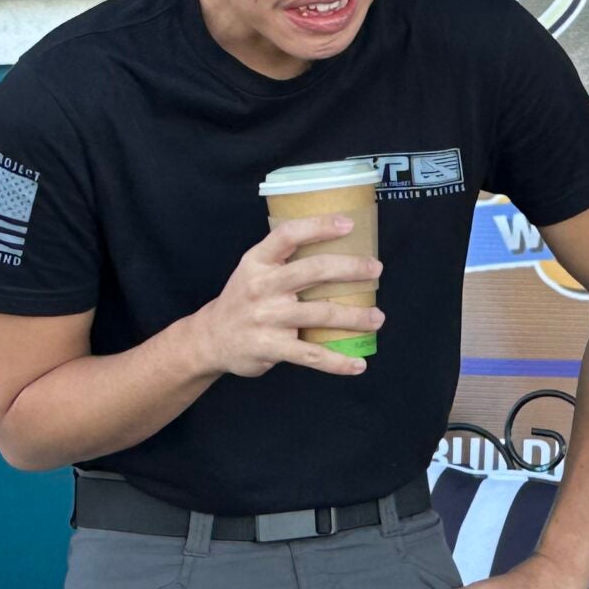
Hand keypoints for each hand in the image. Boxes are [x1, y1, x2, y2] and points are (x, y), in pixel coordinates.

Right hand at [190, 216, 383, 378]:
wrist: (211, 339)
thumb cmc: (244, 299)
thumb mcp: (253, 269)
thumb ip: (284, 258)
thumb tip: (336, 245)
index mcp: (258, 261)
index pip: (289, 235)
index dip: (319, 226)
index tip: (348, 224)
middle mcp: (262, 286)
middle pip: (314, 270)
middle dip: (351, 269)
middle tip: (376, 270)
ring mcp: (267, 318)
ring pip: (321, 313)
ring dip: (355, 317)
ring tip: (377, 317)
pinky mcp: (272, 347)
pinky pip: (312, 354)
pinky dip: (338, 362)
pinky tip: (359, 364)